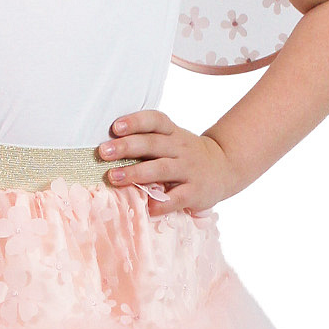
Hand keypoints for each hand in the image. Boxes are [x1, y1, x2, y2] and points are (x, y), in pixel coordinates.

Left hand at [97, 110, 242, 213]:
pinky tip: (147, 208)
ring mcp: (189, 169)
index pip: (155, 121)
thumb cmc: (185, 154)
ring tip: (114, 177)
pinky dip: (162, 203)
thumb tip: (108, 148)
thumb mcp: (172, 140)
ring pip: (161, 169)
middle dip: (126, 147)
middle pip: (152, 143)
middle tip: (103, 152)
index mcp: (172, 133)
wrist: (225, 167)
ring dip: (136, 172)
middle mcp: (180, 148)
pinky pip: (177, 197)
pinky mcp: (195, 191)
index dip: (135, 121)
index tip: (116, 127)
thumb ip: (147, 141)